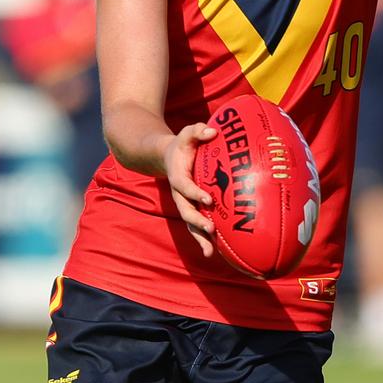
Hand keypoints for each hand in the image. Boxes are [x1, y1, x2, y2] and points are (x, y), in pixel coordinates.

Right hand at [164, 122, 217, 256]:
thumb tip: (213, 131)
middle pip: (186, 210)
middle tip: (211, 228)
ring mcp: (184, 203)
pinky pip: (196, 226)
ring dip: (199, 237)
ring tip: (210, 252)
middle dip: (198, 221)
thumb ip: (197, 130)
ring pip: (190, 224)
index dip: (195, 193)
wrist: (168, 156)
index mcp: (178, 176)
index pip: (185, 186)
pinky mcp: (191, 208)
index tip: (208, 199)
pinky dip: (203, 238)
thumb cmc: (183, 144)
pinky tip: (214, 251)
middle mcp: (179, 193)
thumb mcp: (187, 133)